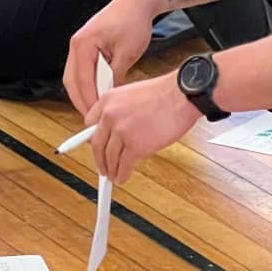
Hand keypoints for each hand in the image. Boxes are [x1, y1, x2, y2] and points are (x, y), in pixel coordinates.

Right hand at [64, 0, 161, 116]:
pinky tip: (97, 94)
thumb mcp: (128, 53)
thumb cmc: (134, 21)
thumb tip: (109, 96)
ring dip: (82, 93)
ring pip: (73, 77)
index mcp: (83, 43)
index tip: (96, 116)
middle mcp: (76, 43)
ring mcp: (79, 44)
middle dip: (81, 101)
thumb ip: (116, 75)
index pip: (82, 79)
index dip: (89, 100)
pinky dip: (86, 84)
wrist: (137, 1)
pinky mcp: (85, 46)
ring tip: (95, 110)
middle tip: (92, 119)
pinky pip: (80, 70)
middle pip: (71, 80)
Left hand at [85, 73, 200, 183]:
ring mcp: (122, 132)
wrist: (182, 95)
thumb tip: (118, 128)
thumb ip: (121, 109)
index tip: (97, 146)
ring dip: (111, 170)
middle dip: (99, 160)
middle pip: (96, 145)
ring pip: (110, 159)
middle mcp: (110, 115)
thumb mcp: (133, 93)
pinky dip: (122, 175)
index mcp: (108, 99)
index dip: (93, 139)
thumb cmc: (165, 93)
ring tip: (114, 175)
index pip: (89, 124)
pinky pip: (124, 167)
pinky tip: (123, 177)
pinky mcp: (136, 147)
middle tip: (102, 167)